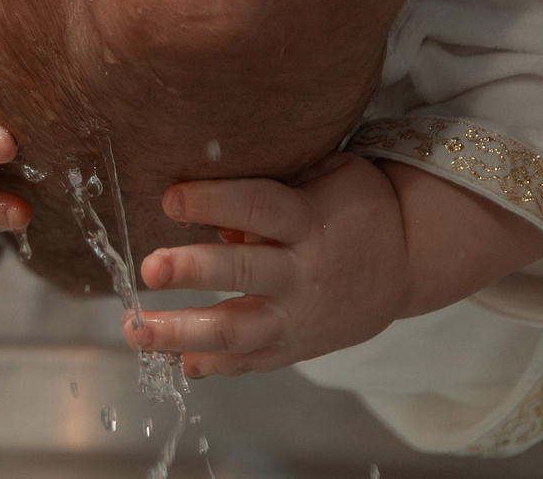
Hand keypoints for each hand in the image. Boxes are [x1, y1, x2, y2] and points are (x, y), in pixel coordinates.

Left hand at [124, 154, 410, 376]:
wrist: (408, 263)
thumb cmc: (354, 205)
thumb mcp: (324, 176)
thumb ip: (270, 187)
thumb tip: (211, 212)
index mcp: (309, 220)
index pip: (258, 208)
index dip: (214, 202)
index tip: (169, 198)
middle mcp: (303, 272)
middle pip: (244, 273)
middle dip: (193, 271)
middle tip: (148, 269)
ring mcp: (299, 317)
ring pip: (238, 331)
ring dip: (182, 332)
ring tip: (134, 330)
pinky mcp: (297, 347)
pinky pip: (251, 362)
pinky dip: (213, 366)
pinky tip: (174, 361)